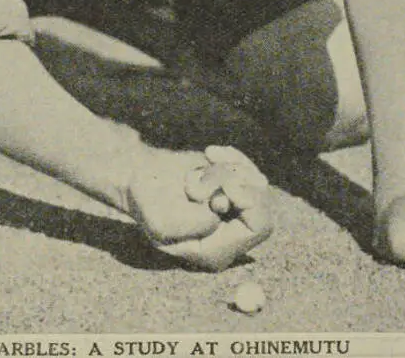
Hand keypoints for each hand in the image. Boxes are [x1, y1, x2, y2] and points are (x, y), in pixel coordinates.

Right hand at [126, 144, 271, 270]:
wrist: (141, 177)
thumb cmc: (147, 202)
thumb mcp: (161, 222)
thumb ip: (193, 224)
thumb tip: (221, 212)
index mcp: (217, 251)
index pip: (257, 228)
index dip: (249, 202)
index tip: (227, 185)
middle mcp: (232, 232)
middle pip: (263, 204)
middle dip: (237, 180)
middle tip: (211, 168)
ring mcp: (235, 208)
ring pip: (255, 182)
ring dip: (225, 168)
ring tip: (196, 170)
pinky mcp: (235, 185)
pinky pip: (248, 167)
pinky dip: (231, 156)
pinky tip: (210, 153)